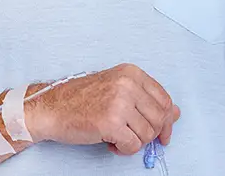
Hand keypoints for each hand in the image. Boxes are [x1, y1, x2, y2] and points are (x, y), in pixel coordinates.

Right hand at [24, 65, 180, 155]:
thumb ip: (145, 99)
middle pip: (159, 118)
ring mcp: (119, 103)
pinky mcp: (110, 123)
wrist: (50, 107)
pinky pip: (133, 145)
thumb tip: (174, 113)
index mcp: (130, 73)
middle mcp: (127, 84)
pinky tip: (110, 142)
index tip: (162, 132)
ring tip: (117, 136)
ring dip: (134, 142)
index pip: (164, 99)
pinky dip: (123, 150)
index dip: (166, 120)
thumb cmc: (78, 98)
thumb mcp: (116, 89)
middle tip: (132, 135)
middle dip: (149, 133)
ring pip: (147, 134)